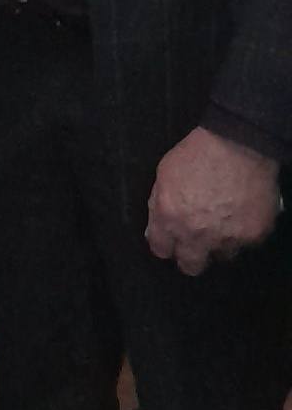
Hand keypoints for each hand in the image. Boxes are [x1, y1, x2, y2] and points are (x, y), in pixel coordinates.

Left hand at [145, 126, 282, 275]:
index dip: (166, 246)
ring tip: (223, 223)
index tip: (172, 242)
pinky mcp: (253, 235)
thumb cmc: (195, 154)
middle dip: (191, 258)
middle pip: (191, 265)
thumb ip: (158, 205)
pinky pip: (246, 243)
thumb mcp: (164, 176)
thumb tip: (155, 228)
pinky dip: (243, 233)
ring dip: (220, 244)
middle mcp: (196, 234)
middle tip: (197, 245)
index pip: (161, 250)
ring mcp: (227, 237)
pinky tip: (242, 215)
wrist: (238, 145)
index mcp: (169, 218)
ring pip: (222, 255)